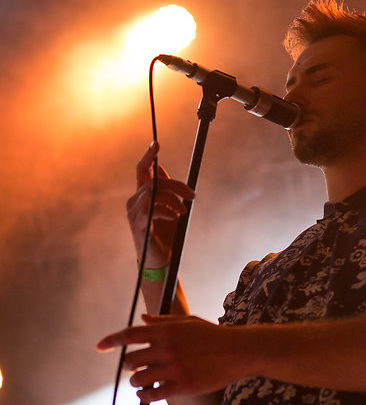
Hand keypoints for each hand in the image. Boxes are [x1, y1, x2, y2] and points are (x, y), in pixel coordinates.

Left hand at [97, 314, 248, 401]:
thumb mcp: (188, 322)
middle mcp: (167, 348)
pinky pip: (153, 394)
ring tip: (140, 381)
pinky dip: (144, 396)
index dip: (112, 340)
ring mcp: (175, 367)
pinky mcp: (183, 385)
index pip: (130, 334)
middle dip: (129, 364)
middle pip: (131, 359)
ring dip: (136, 381)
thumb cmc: (213, 335)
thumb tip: (142, 319)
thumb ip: (162, 322)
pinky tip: (145, 394)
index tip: (99, 346)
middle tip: (134, 367)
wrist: (238, 351)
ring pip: (139, 378)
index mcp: (167, 330)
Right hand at [127, 142, 194, 267]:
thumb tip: (162, 169)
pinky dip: (168, 211)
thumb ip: (165, 191)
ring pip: (155, 193)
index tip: (157, 143)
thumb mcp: (168, 208)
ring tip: (184, 211)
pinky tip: (175, 218)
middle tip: (192, 195)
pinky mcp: (138, 224)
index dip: (148, 156)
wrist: (160, 260)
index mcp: (141, 195)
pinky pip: (153, 209)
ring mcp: (134, 212)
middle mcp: (134, 201)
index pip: (141, 170)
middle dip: (177, 186)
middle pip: (154, 181)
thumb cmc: (165, 235)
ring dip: (174, 200)